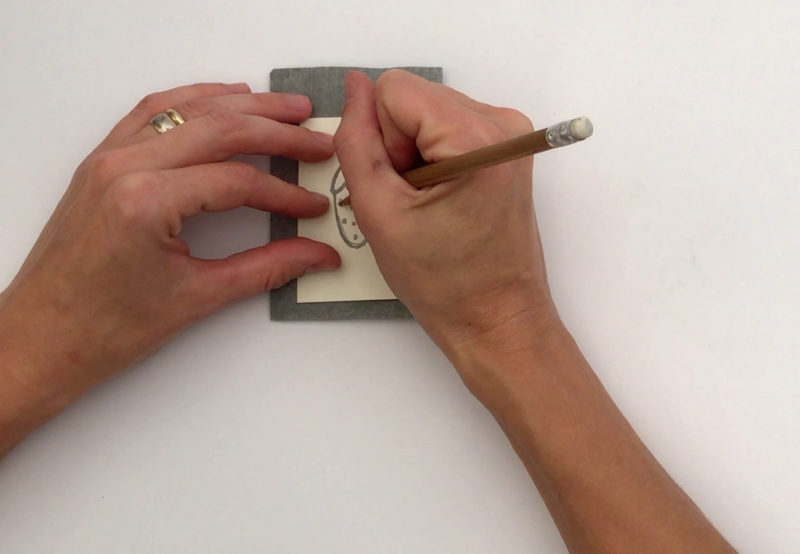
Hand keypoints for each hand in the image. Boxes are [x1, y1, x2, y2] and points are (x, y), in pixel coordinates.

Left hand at [0, 82, 339, 434]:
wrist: (41, 339)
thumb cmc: (103, 328)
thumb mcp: (196, 299)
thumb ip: (265, 268)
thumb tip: (314, 255)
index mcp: (146, 201)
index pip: (237, 180)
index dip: (285, 193)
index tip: (312, 208)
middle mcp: (124, 167)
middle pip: (219, 128)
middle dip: (276, 130)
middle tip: (316, 139)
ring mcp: (108, 158)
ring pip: (187, 109)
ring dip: (242, 104)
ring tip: (285, 106)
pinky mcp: (101, 162)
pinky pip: (153, 112)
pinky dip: (194, 100)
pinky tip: (223, 99)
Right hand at [334, 70, 556, 383]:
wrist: (499, 320)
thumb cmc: (445, 284)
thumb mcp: (379, 213)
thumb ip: (356, 142)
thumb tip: (353, 87)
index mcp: (476, 137)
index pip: (393, 90)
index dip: (381, 139)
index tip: (401, 189)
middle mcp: (503, 123)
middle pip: (413, 99)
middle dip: (399, 147)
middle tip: (414, 203)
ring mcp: (510, 134)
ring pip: (427, 114)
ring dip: (415, 156)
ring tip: (430, 206)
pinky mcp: (509, 148)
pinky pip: (448, 128)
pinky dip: (434, 160)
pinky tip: (443, 201)